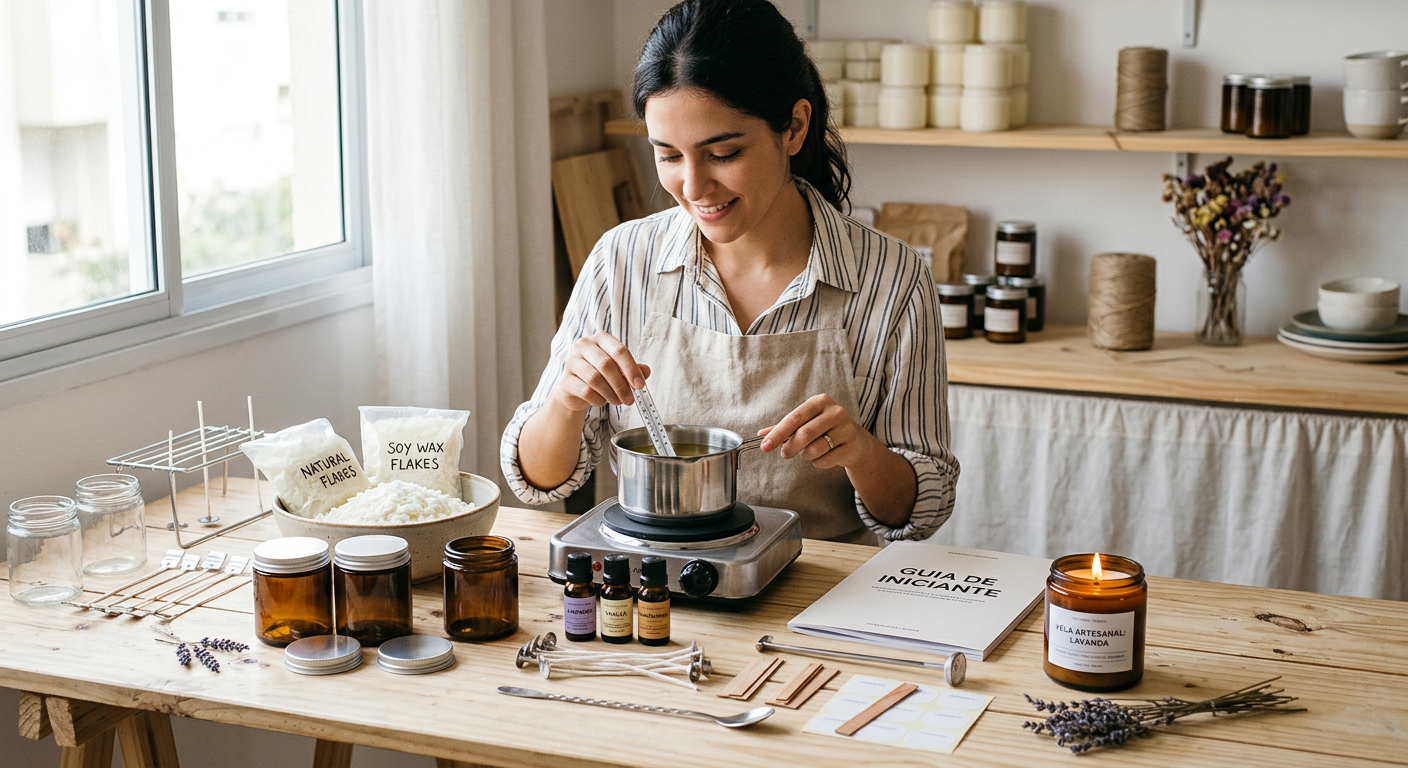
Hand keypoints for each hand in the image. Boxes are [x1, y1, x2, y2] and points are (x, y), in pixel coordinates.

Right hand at [551, 331, 650, 412]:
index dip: (631, 369)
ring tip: (618, 402)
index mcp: (601, 339)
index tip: (640, 385)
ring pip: (594, 378)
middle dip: (621, 385)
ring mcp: (572, 361)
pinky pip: (585, 391)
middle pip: (606, 364)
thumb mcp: (620, 371)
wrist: (576, 390)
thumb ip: (633, 370)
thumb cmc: (601, 376)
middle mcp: (584, 345)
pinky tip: (601, 401)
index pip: (619, 350)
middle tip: (630, 400)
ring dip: (610, 394)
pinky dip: (598, 400)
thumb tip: (646, 371)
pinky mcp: (565, 380)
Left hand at [757, 394, 872, 469]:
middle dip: (790, 447)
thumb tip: (761, 434)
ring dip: (806, 455)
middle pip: (805, 433)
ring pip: (816, 448)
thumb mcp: (805, 423)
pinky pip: (826, 460)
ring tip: (808, 452)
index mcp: (819, 401)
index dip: (777, 434)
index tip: (765, 446)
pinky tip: (822, 456)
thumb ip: (784, 428)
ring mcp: (846, 428)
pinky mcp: (852, 445)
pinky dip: (818, 463)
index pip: (794, 418)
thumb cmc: (824, 429)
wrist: (854, 441)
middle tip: (785, 454)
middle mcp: (835, 411)